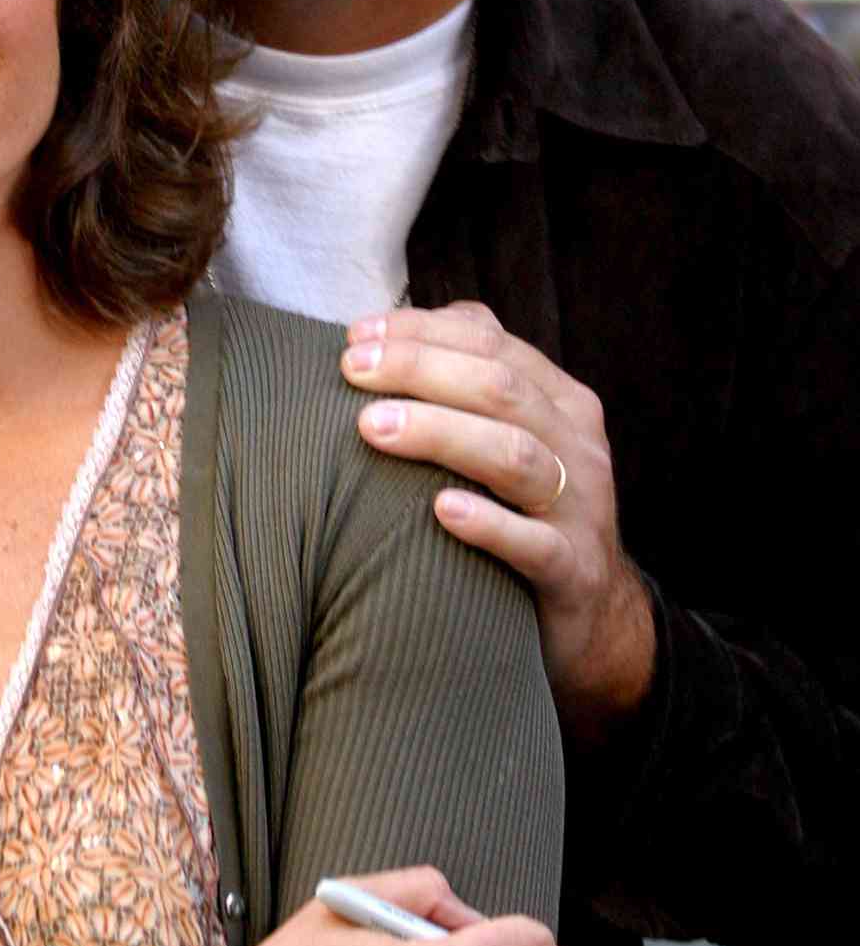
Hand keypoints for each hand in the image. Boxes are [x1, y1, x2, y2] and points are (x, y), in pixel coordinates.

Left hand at [342, 302, 654, 736]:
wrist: (591, 616)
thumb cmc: (522, 511)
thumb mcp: (508, 436)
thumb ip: (466, 380)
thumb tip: (391, 329)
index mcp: (559, 401)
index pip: (490, 342)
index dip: (420, 332)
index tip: (354, 336)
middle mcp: (575, 445)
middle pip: (500, 388)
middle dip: (420, 369)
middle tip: (353, 371)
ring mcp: (580, 509)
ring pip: (514, 456)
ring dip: (440, 433)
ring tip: (372, 427)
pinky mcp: (573, 571)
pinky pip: (534, 545)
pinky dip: (488, 524)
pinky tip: (439, 510)